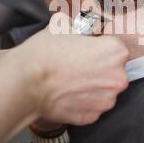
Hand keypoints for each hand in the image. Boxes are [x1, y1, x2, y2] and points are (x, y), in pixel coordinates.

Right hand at [8, 12, 129, 125]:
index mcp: (115, 52)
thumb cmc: (45, 53)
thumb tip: (81, 26)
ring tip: (70, 81)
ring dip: (92, 86)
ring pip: (104, 91)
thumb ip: (81, 26)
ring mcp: (106, 100)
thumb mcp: (64, 25)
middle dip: (99, 69)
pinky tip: (67, 94)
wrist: (26, 82)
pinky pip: (91, 107)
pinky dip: (82, 102)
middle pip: (113, 71)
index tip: (88, 50)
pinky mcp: (93, 116)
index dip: (99, 48)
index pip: (115, 48)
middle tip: (77, 65)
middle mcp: (117, 78)